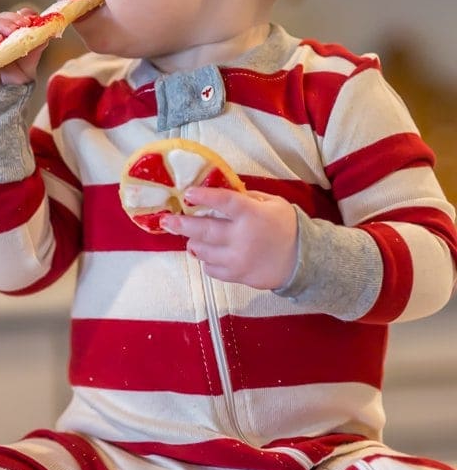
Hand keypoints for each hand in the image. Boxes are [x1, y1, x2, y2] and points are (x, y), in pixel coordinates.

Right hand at [0, 8, 47, 86]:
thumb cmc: (8, 88)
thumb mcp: (26, 69)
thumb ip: (34, 52)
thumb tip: (46, 35)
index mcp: (4, 38)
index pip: (11, 19)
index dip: (22, 15)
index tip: (35, 17)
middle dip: (13, 19)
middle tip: (25, 23)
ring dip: (1, 25)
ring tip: (13, 30)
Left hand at [162, 188, 297, 289]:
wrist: (303, 261)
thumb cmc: (287, 227)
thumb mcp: (273, 203)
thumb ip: (248, 198)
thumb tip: (222, 194)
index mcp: (251, 214)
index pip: (222, 201)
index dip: (202, 196)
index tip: (187, 193)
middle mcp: (241, 237)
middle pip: (203, 230)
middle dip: (181, 224)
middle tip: (166, 220)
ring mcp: (237, 259)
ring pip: (203, 251)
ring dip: (193, 243)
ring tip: (191, 238)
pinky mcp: (237, 275)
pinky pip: (211, 269)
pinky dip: (206, 261)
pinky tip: (209, 254)